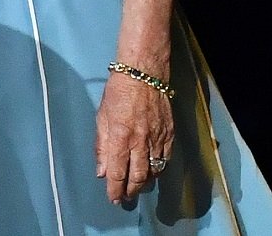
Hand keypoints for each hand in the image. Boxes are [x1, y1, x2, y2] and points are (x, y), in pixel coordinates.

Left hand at [95, 71, 173, 204]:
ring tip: (136, 186)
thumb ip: (101, 145)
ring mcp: (157, 139)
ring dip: (144, 182)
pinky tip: (152, 171)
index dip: (115, 188)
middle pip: (138, 176)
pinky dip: (158, 168)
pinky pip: (165, 159)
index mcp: (120, 136)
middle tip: (125, 198)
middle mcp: (140, 141)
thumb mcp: (102, 116)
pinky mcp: (169, 135)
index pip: (117, 171)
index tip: (113, 198)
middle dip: (131, 191)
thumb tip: (101, 170)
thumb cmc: (118, 91)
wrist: (144, 74)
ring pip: (153, 171)